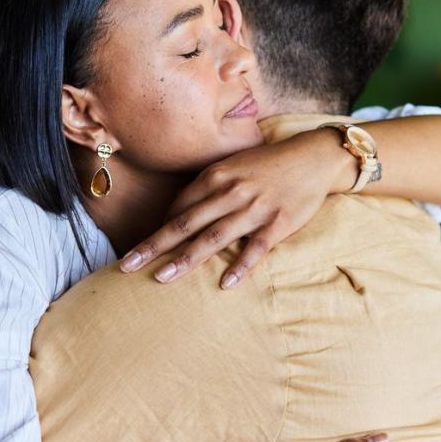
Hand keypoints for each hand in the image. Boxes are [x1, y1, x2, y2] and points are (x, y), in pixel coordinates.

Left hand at [119, 128, 355, 287]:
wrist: (314, 157)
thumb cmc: (269, 164)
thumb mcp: (234, 166)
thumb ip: (208, 186)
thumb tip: (181, 210)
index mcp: (216, 176)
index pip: (178, 206)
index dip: (158, 228)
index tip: (142, 248)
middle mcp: (230, 193)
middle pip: (184, 224)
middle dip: (153, 246)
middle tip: (126, 266)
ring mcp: (253, 209)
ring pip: (213, 238)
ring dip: (185, 259)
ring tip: (162, 278)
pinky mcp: (278, 224)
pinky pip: (256, 248)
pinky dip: (240, 266)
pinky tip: (225, 284)